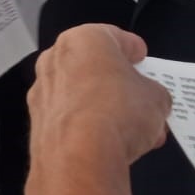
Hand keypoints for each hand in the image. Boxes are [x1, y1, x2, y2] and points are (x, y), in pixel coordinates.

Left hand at [29, 25, 171, 167]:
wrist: (80, 158)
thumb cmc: (116, 113)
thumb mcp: (156, 99)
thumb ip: (154, 93)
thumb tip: (152, 100)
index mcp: (84, 39)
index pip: (113, 36)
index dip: (132, 48)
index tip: (141, 57)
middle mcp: (56, 59)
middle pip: (94, 66)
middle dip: (119, 84)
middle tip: (141, 99)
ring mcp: (43, 90)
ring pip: (81, 94)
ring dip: (105, 108)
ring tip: (134, 130)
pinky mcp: (38, 121)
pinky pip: (70, 117)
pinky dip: (88, 126)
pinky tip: (111, 143)